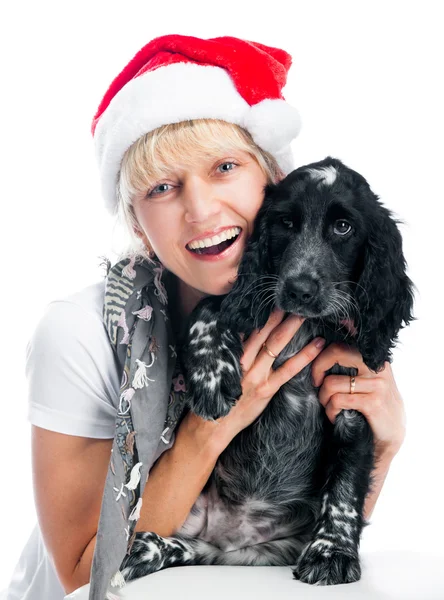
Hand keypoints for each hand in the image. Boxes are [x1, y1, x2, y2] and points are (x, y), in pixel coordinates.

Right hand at [215, 308, 325, 443]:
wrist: (212, 423)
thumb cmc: (218, 393)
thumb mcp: (220, 365)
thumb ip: (233, 348)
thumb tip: (245, 329)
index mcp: (232, 351)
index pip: (249, 325)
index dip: (263, 311)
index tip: (275, 297)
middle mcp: (243, 359)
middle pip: (264, 330)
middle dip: (280, 313)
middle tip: (295, 299)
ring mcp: (256, 374)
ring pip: (276, 344)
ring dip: (293, 327)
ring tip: (307, 314)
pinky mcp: (266, 389)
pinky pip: (288, 370)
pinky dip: (304, 356)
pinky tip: (318, 345)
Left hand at [311, 342, 405, 458]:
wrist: (392, 436)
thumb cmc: (373, 406)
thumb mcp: (368, 381)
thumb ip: (352, 366)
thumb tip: (326, 348)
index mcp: (375, 359)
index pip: (341, 345)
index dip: (322, 358)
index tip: (317, 375)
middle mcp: (378, 368)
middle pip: (336, 353)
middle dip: (318, 369)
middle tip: (317, 385)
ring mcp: (377, 385)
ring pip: (332, 382)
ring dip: (323, 398)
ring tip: (329, 406)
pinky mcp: (373, 403)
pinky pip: (338, 401)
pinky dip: (330, 411)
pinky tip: (335, 417)